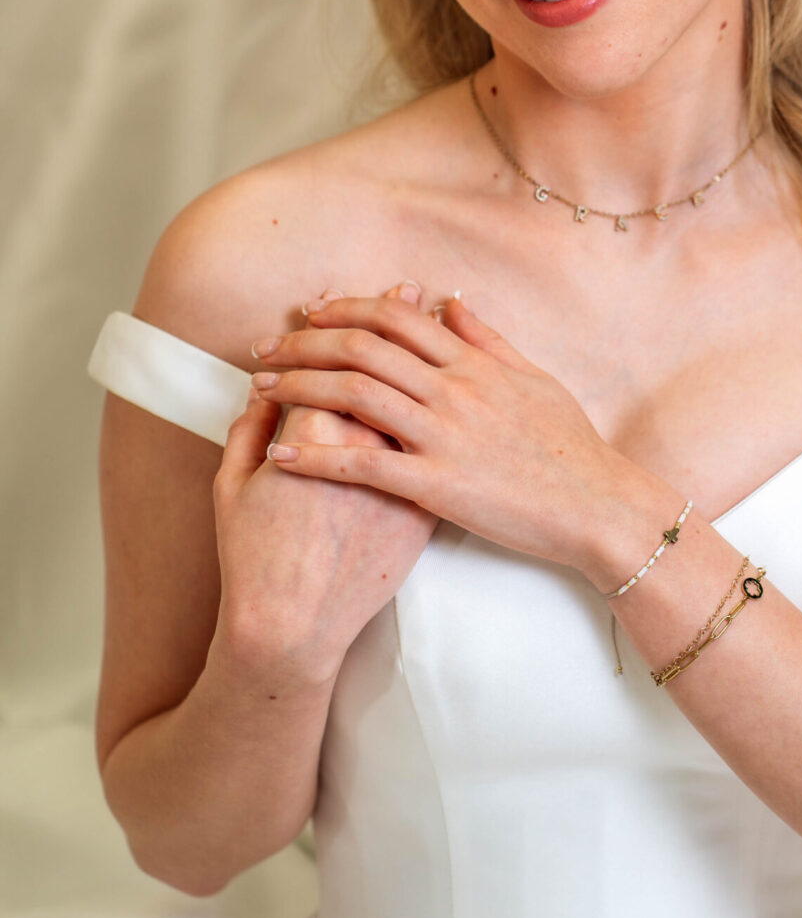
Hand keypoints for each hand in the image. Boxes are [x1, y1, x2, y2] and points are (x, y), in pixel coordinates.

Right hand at [211, 292, 439, 688]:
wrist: (296, 627)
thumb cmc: (253, 558)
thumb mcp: (231, 488)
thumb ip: (246, 432)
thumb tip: (260, 393)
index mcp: (315, 432)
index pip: (339, 359)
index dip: (345, 324)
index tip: (350, 299)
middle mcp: (366, 446)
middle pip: (392, 364)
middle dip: (398, 323)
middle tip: (406, 290)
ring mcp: (402, 477)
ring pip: (428, 401)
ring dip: (434, 359)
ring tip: (439, 326)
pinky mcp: (423, 510)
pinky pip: (444, 452)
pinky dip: (449, 416)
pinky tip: (454, 396)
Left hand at [246, 293, 638, 578]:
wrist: (597, 504)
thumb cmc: (571, 447)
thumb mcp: (534, 378)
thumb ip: (488, 339)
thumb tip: (453, 301)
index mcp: (474, 364)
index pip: (397, 318)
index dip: (346, 309)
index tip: (310, 312)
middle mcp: (454, 390)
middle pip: (363, 348)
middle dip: (306, 342)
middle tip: (265, 347)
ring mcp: (444, 436)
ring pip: (355, 395)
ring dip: (300, 386)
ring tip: (261, 388)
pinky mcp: (436, 485)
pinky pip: (363, 464)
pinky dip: (316, 455)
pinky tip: (280, 453)